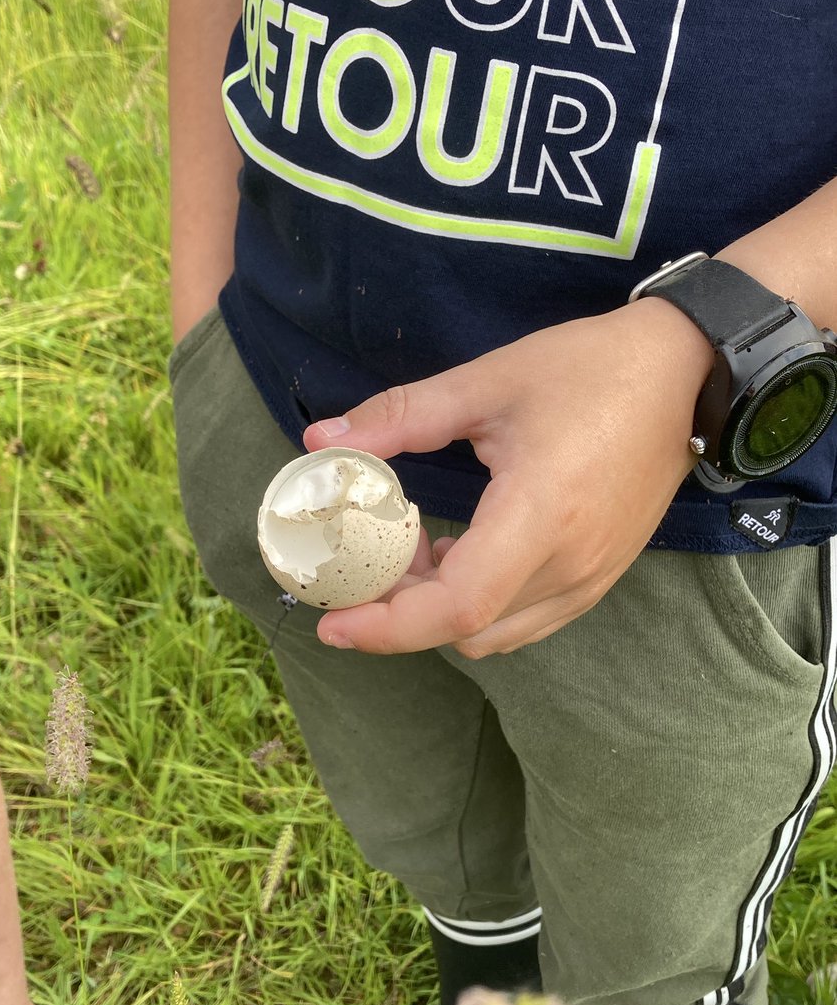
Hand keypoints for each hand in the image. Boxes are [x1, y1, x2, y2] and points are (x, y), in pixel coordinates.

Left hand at [302, 299, 713, 657]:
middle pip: (466, 629)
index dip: (387, 626)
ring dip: (440, 610)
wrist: (684, 372)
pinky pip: (526, 621)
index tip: (333, 621)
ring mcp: (591, 578)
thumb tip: (320, 437)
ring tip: (417, 548)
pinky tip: (464, 551)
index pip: (458, 606)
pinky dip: (480, 607)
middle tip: (366, 560)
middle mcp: (571, 563)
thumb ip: (399, 416)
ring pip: (495, 635)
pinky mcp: (601, 577)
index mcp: (541, 514)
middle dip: (401, 611)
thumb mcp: (486, 382)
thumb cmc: (587, 369)